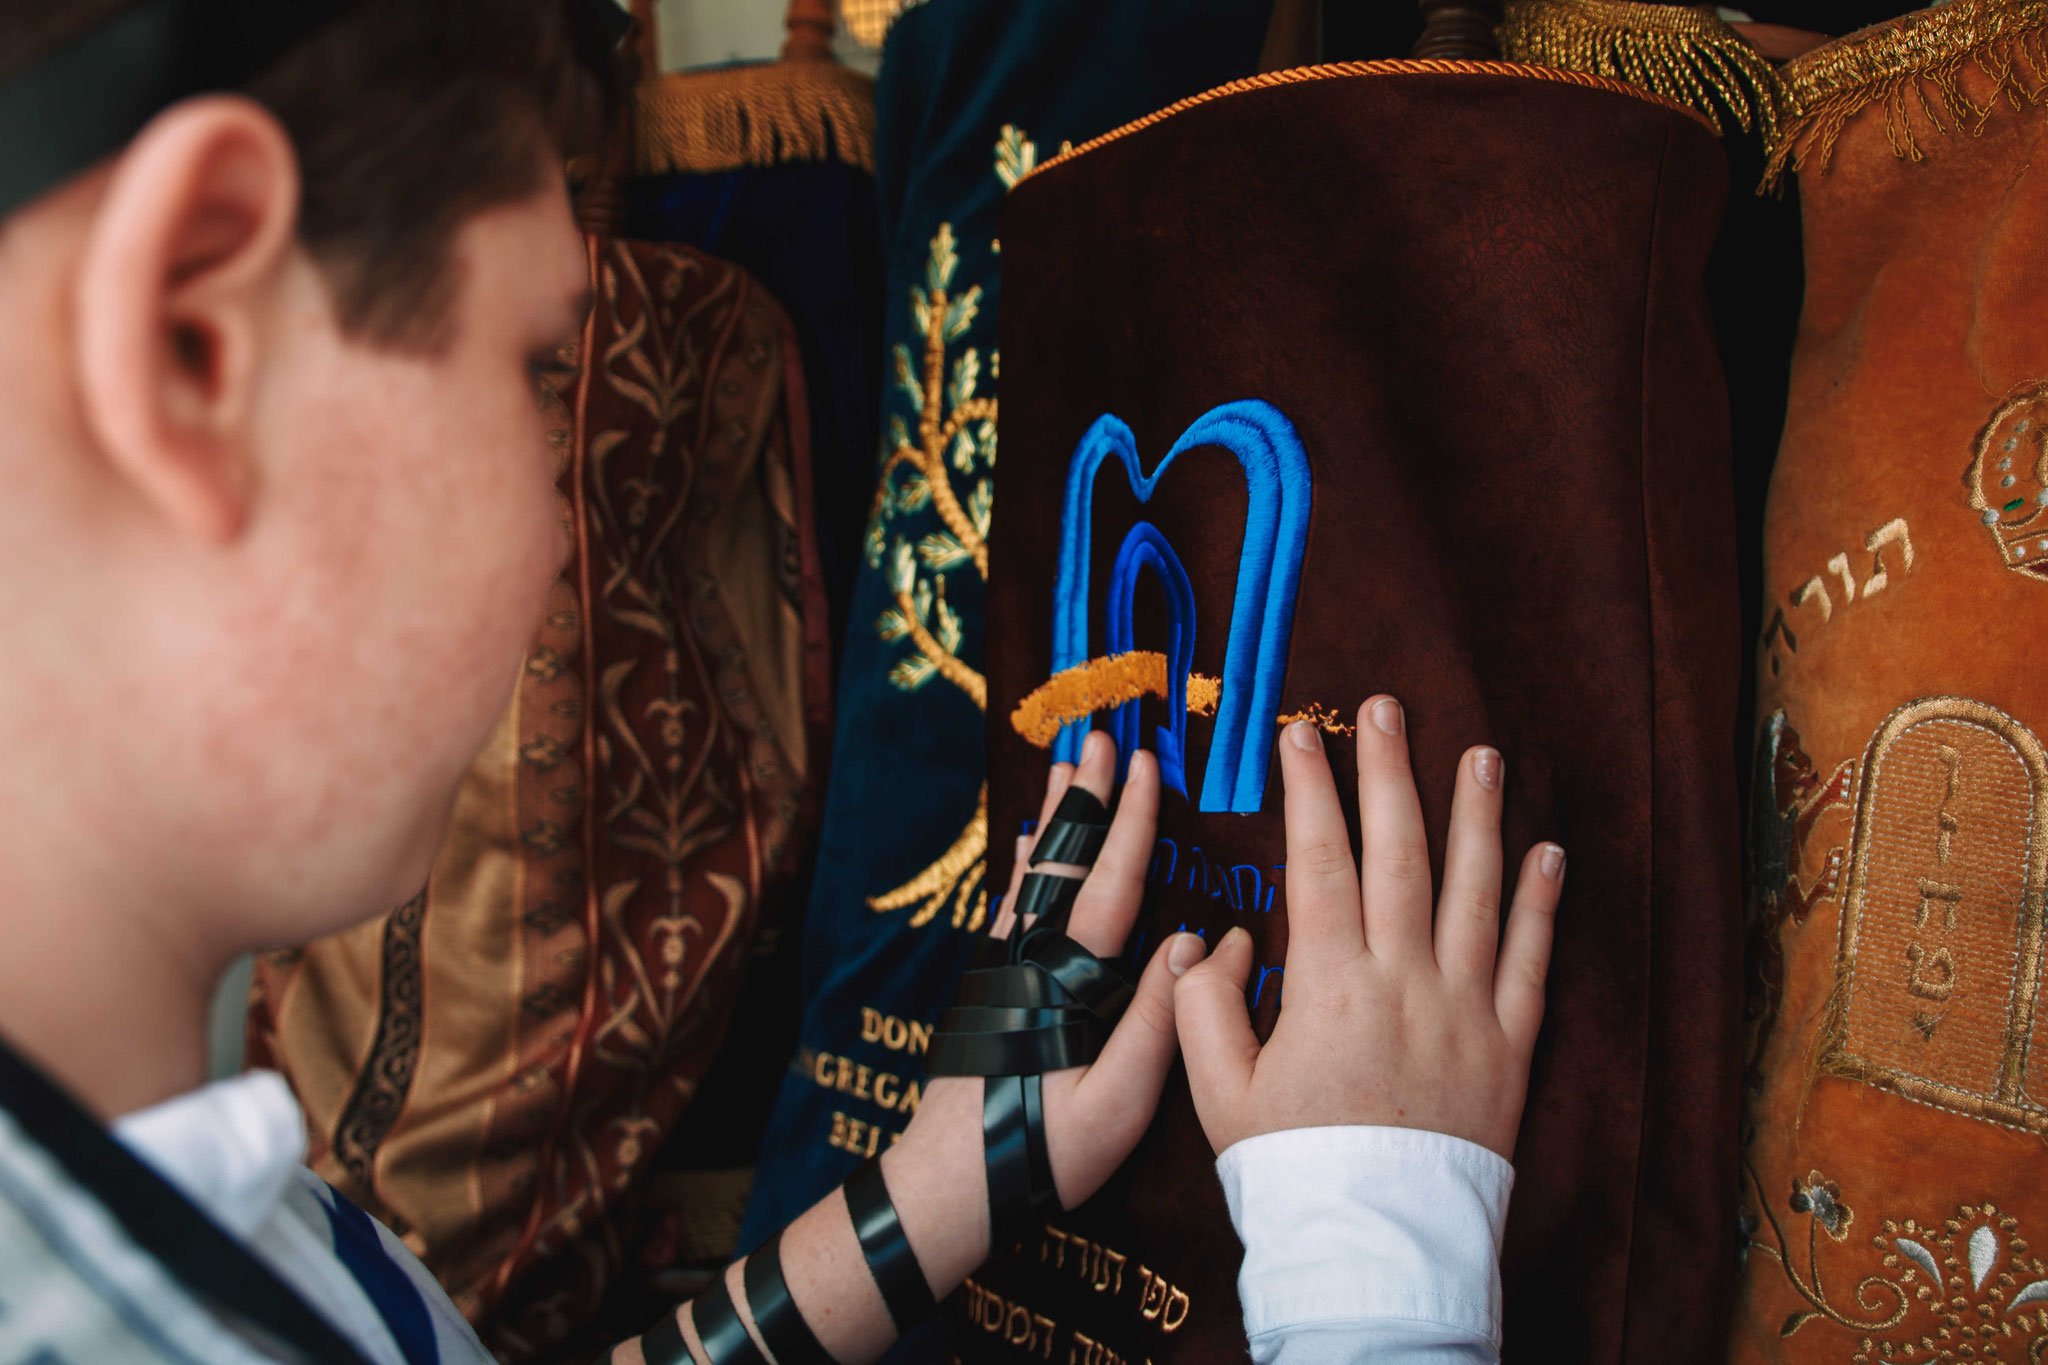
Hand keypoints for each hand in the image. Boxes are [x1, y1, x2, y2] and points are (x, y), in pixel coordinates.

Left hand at [886, 731, 1204, 1272]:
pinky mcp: (988, 987)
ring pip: (1032, 873)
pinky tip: (1025, 848)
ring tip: (1064, 769)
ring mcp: (1003, 968)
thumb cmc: (1041, 1152)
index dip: (1131, 823)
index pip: (1108, 884)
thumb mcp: (1118, 1104)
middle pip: (1061, 860)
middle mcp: (1029, 958)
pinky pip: (1013, 903)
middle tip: (1099, 738)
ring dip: (1052, 818)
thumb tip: (1192, 943)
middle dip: (1086, 798)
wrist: (948, 1185)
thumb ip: (1156, 1023)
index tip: (1146, 764)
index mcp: (1068, 979)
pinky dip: (1026, 862)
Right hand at [1174, 696, 1562, 1159]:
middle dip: (1389, 772)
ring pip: (1475, 891)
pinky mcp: (1509, 1044)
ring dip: (1477, 815)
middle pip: (1399, 853)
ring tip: (1478, 753)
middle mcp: (1403, 980)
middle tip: (1385, 709)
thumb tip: (1210, 944)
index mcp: (1328, 985)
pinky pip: (1532, 960)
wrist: (1374, 1242)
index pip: (1318, 862)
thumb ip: (1201, 1009)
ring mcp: (1464, 1008)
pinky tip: (1549, 852)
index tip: (1300, 734)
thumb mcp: (1218, 1093)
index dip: (1308, 790)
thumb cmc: (1290, 1165)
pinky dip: (1542, 903)